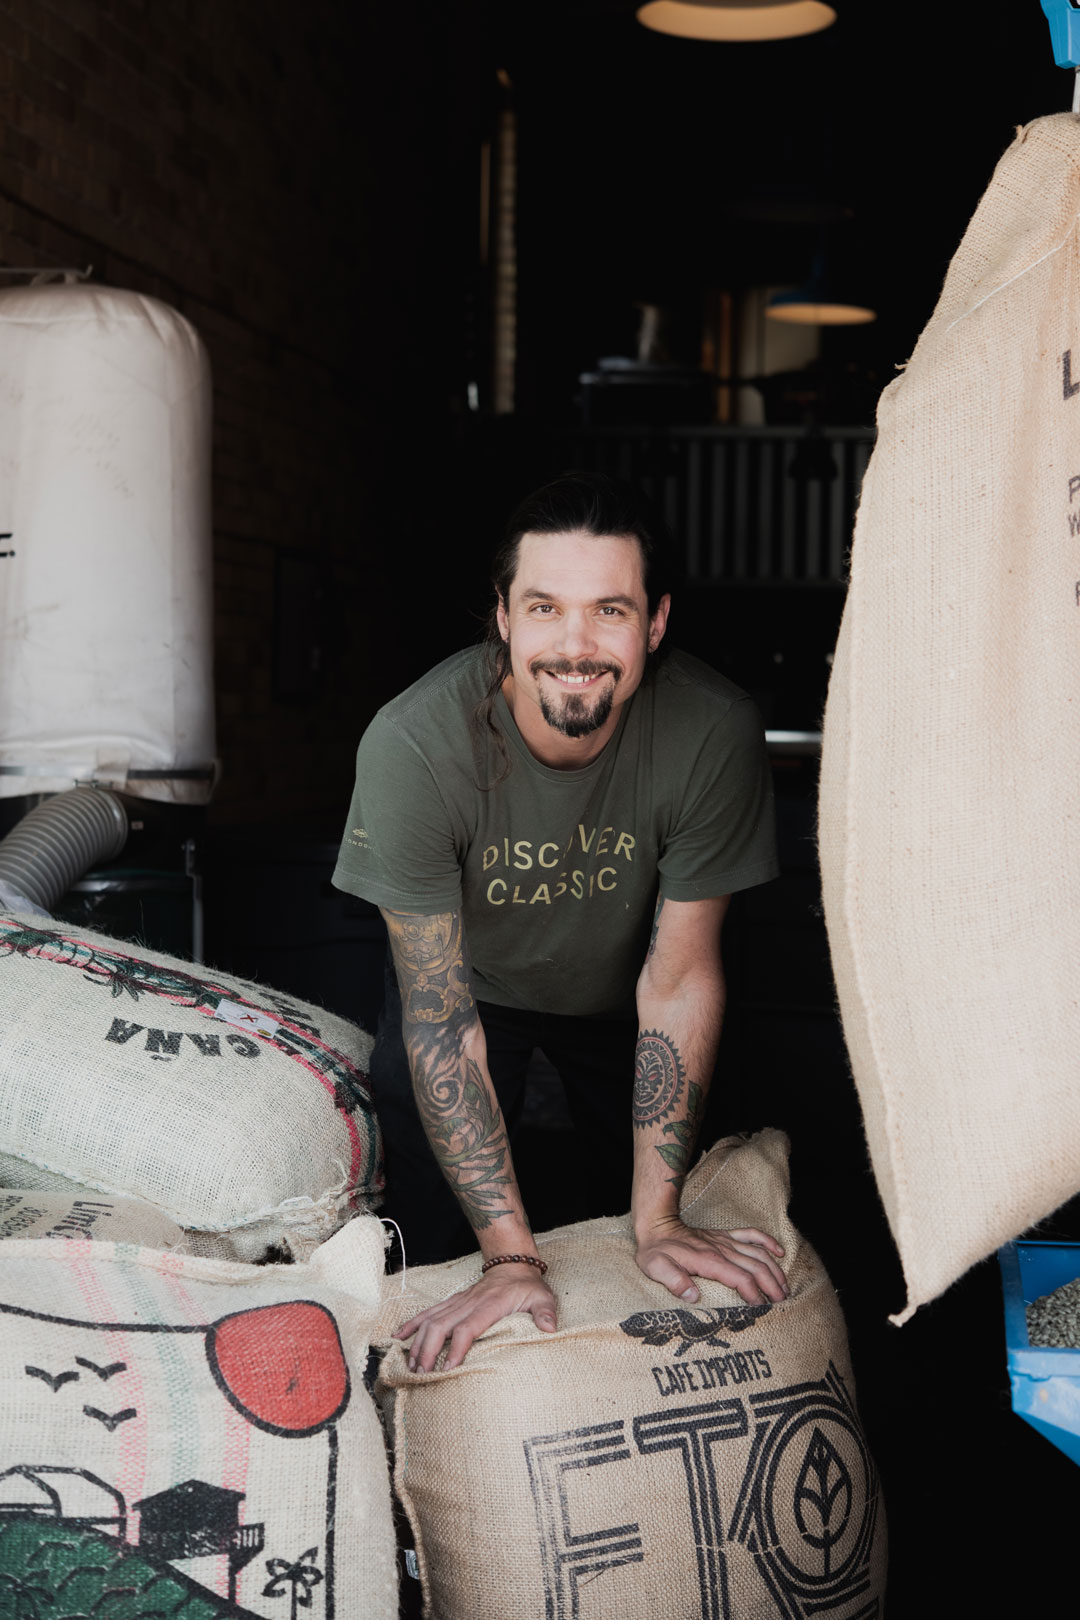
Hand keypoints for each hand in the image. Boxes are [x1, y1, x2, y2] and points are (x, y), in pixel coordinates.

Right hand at [392, 1263, 557, 1371]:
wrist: (512, 1264)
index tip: (448, 1368)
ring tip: (411, 1365)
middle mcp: (469, 1302)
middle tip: (422, 1374)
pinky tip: (398, 1337)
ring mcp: (458, 1301)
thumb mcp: (542, 1297)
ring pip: (431, 1320)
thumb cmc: (527, 1287)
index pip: (468, 1327)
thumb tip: (550, 1328)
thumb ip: (545, 1312)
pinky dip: (411, 1324)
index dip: (457, 1348)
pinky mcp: (451, 1302)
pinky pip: (428, 1312)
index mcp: (490, 1304)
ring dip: (418, 1342)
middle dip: (429, 1350)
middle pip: (442, 1325)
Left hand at [634, 1217, 788, 1306]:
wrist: (656, 1224)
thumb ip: (674, 1281)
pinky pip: (751, 1234)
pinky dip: (768, 1241)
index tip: (763, 1309)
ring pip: (758, 1253)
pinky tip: (780, 1251)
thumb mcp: (656, 1267)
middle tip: (782, 1303)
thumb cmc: (656, 1250)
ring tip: (785, 1288)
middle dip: (772, 1285)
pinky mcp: (725, 1235)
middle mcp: (722, 1249)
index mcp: (709, 1260)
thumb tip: (693, 1296)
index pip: (740, 1278)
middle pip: (756, 1267)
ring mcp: (725, 1241)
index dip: (754, 1294)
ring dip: (774, 1270)